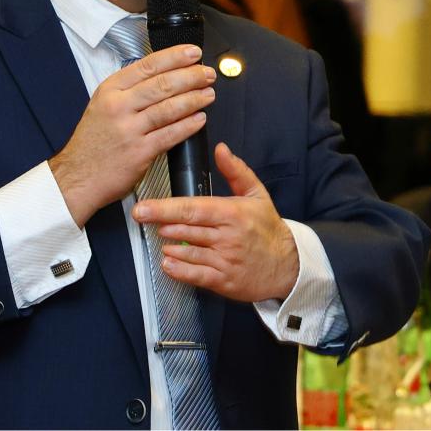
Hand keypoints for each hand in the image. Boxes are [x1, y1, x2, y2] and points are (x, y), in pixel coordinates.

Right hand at [50, 45, 215, 226]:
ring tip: (209, 94)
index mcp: (110, 90)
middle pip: (162, 84)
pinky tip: (200, 119)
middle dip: (191, 76)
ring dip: (194, 99)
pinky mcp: (140, 152)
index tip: (193, 53)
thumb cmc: (93, 142)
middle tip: (207, 74)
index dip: (175, 57)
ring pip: (169, 108)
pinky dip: (189, 125)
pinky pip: (171, 134)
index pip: (148, 65)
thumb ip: (129, 90)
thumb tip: (164, 75)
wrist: (77, 176)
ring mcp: (129, 129)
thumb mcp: (102, 105)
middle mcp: (119, 106)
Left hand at [132, 142, 299, 302]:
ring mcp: (225, 261)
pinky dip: (178, 270)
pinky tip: (167, 263)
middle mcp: (227, 237)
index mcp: (232, 213)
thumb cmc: (267, 227)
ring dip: (169, 245)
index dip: (164, 208)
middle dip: (162, 223)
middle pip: (186, 229)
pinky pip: (195, 275)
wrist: (288, 265)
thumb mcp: (256, 194)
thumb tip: (221, 149)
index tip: (143, 207)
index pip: (192, 209)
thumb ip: (236, 171)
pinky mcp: (224, 281)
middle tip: (144, 218)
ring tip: (161, 238)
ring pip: (188, 252)